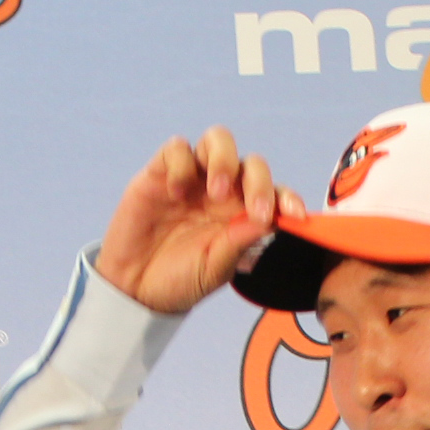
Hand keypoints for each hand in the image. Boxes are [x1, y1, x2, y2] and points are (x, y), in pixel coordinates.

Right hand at [97, 126, 304, 314]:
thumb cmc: (180, 279)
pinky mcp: (160, 173)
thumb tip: (268, 221)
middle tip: (252, 210)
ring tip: (216, 191)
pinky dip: (181, 164)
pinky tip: (176, 192)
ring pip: (218, 141)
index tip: (294, 216)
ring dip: (223, 161)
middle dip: (258, 182)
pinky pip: (176, 149)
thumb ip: (238, 243)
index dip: (286, 198)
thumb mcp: (214, 268)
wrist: (134, 288)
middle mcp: (222, 190)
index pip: (273, 193)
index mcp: (241, 213)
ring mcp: (192, 178)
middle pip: (251, 164)